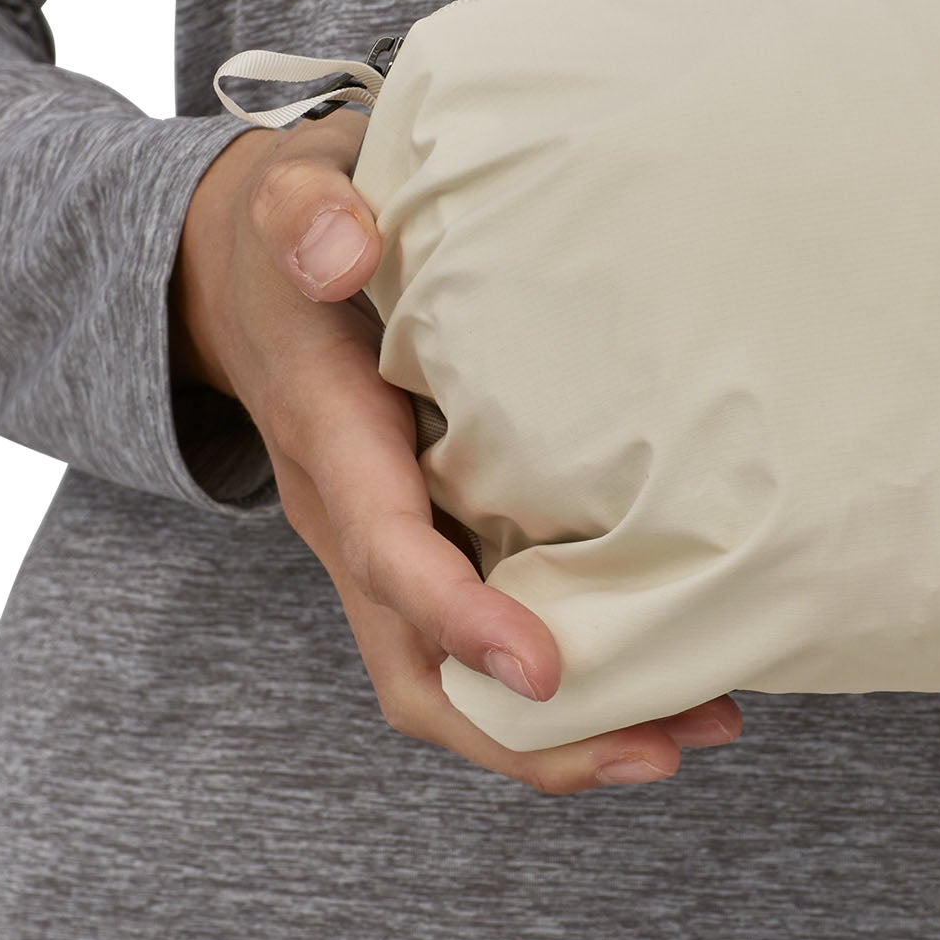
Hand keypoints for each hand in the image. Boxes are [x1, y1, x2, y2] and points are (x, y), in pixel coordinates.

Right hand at [168, 109, 743, 791]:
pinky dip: (561, 678)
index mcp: (328, 439)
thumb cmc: (294, 226)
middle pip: (417, 669)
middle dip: (528, 733)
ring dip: (560, 728)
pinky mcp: (427, 537)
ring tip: (696, 727)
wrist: (244, 269)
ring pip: (451, 678)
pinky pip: (479, 637)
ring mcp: (387, 540)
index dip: (462, 620)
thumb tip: (344, 249)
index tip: (550, 671)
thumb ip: (309, 213)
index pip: (388, 551)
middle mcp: (350, 517)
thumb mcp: (292, 193)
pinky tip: (662, 666)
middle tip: (663, 745)